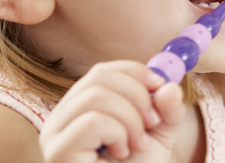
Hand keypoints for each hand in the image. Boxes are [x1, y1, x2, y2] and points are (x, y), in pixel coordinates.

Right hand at [39, 61, 188, 161]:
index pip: (103, 72)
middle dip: (137, 95)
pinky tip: (121, 154)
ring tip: (137, 145)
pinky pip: (92, 121)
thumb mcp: (159, 135)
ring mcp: (54, 135)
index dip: (135, 72)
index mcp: (82, 109)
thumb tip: (170, 85)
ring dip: (130, 119)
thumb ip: (167, 109)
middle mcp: (61, 118)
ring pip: (96, 95)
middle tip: (153, 122)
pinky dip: (118, 133)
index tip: (161, 84)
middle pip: (98, 76)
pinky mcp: (58, 152)